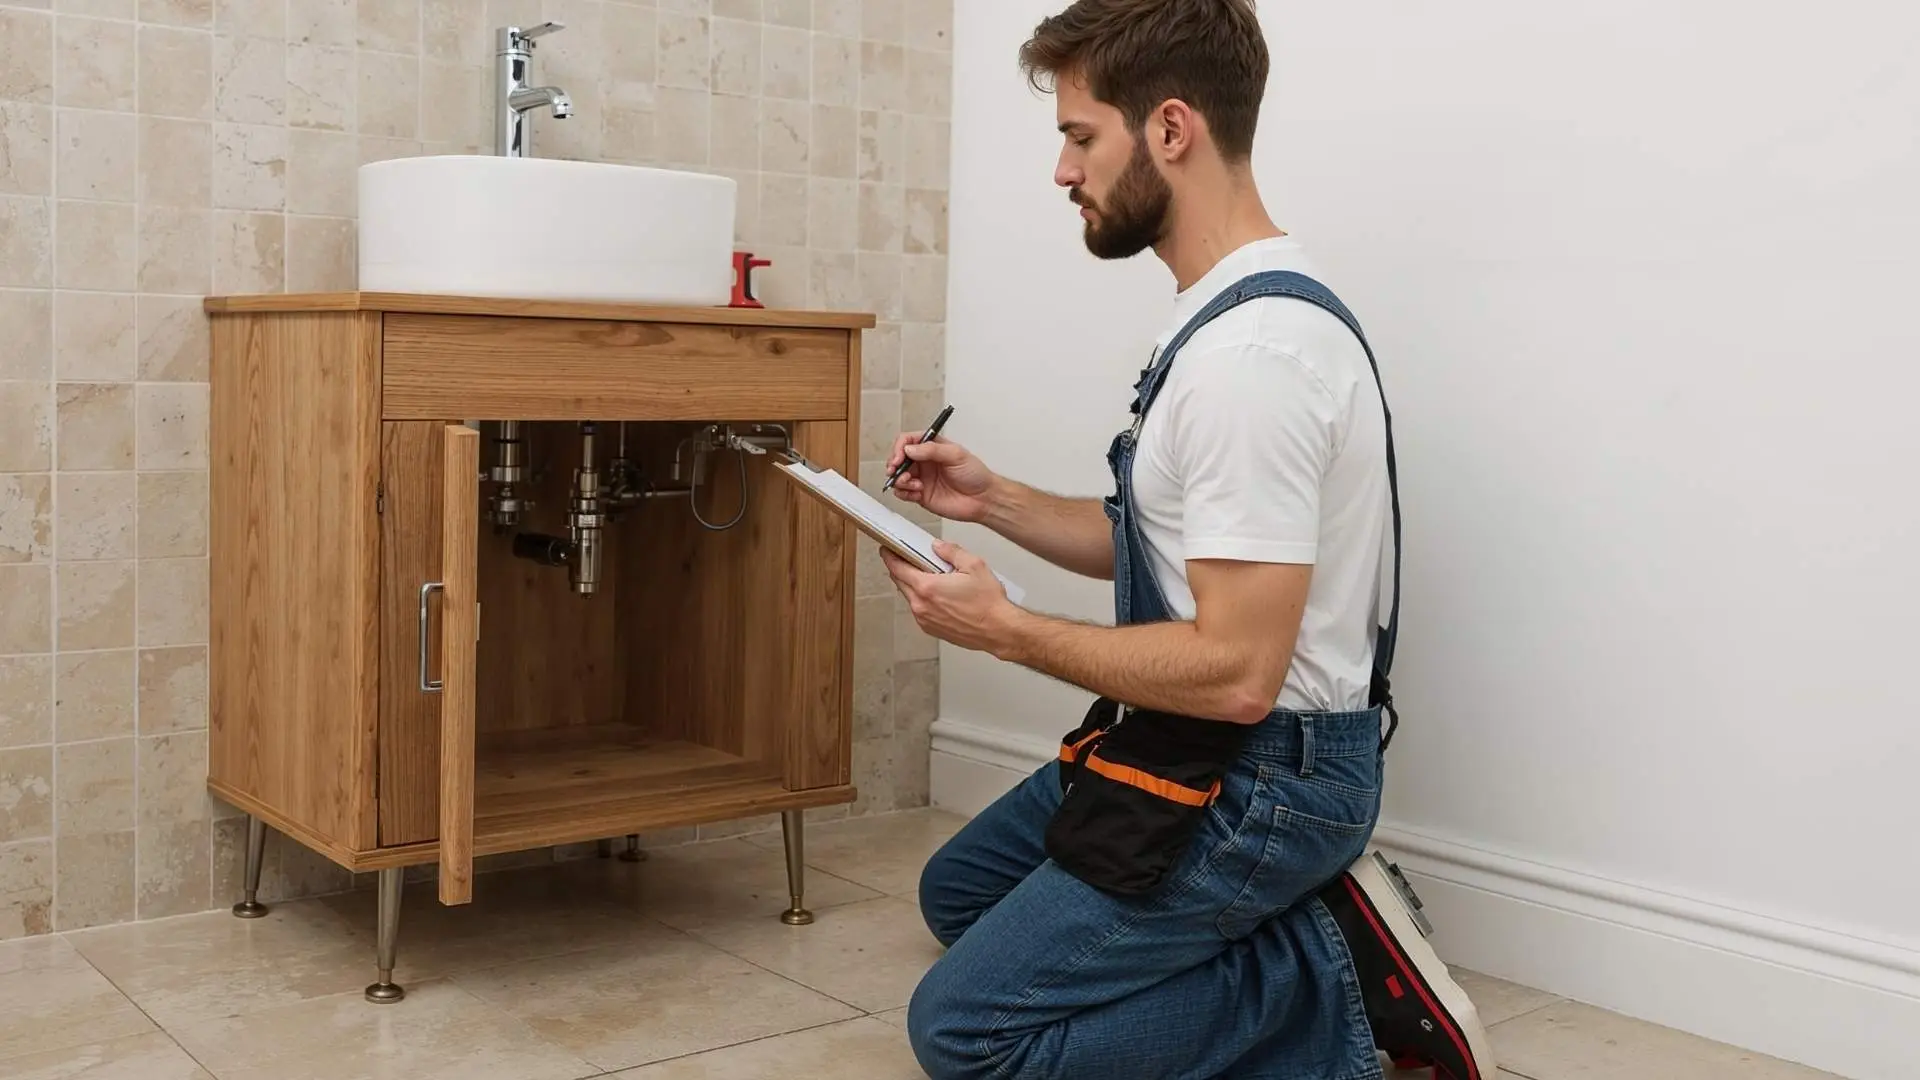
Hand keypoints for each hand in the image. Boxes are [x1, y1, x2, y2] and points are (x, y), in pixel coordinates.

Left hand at [884, 540, 1022, 654]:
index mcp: (928, 587)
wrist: (999, 630)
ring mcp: (924, 619)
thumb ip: (951, 552)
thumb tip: (939, 546)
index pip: (897, 568)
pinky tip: (939, 595)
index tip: (887, 551)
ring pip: (909, 597)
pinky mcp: (931, 629)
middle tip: (908, 560)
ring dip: (913, 586)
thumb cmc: (988, 604)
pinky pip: (919, 610)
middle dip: (901, 569)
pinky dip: (923, 600)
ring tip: (931, 577)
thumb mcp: (973, 566)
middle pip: (900, 583)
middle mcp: (921, 605)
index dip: (890, 557)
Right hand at [885, 434, 997, 523]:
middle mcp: (924, 462)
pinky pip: (903, 493)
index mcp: (932, 447)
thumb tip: (910, 449)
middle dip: (894, 464)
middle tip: (896, 469)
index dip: (900, 447)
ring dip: (900, 480)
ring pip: (898, 477)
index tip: (900, 456)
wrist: (983, 499)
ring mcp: (921, 478)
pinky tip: (917, 493)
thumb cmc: (975, 474)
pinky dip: (905, 493)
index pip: (908, 441)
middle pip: (898, 458)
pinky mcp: (920, 495)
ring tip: (912, 483)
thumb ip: (932, 450)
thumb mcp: (957, 455)